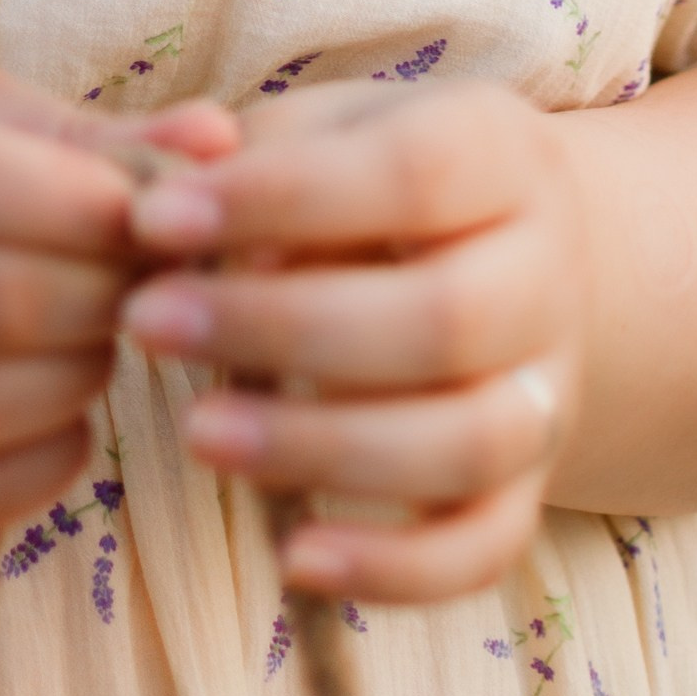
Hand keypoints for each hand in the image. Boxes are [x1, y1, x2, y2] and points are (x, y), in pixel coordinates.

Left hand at [120, 79, 582, 602]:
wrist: (497, 245)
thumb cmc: (372, 176)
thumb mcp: (324, 128)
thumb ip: (251, 154)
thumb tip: (169, 201)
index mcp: (501, 152)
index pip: (413, 172)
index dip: (282, 198)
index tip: (154, 219)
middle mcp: (547, 271)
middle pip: (445, 317)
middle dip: (280, 328)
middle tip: (145, 323)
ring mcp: (550, 388)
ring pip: (467, 442)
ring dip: (322, 448)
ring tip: (196, 433)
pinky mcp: (531, 486)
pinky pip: (484, 547)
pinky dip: (394, 567)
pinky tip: (292, 557)